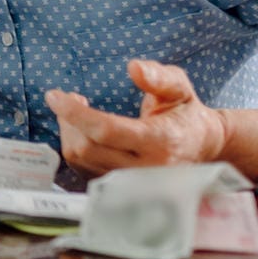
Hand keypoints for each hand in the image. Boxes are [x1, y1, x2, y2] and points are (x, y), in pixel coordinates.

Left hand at [45, 59, 227, 174]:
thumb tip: (134, 67)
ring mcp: (133, 185)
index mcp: (161, 141)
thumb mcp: (179, 88)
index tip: (55, 96)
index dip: (75, 113)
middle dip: (69, 120)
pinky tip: (83, 132)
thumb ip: (159, 76)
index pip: (107, 130)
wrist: (203, 149)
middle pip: (87, 148)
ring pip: (82, 162)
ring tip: (77, 113)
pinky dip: (76, 148)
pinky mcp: (122, 191)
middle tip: (69, 99)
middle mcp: (146, 169)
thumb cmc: (185, 114)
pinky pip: (84, 171)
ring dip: (70, 133)